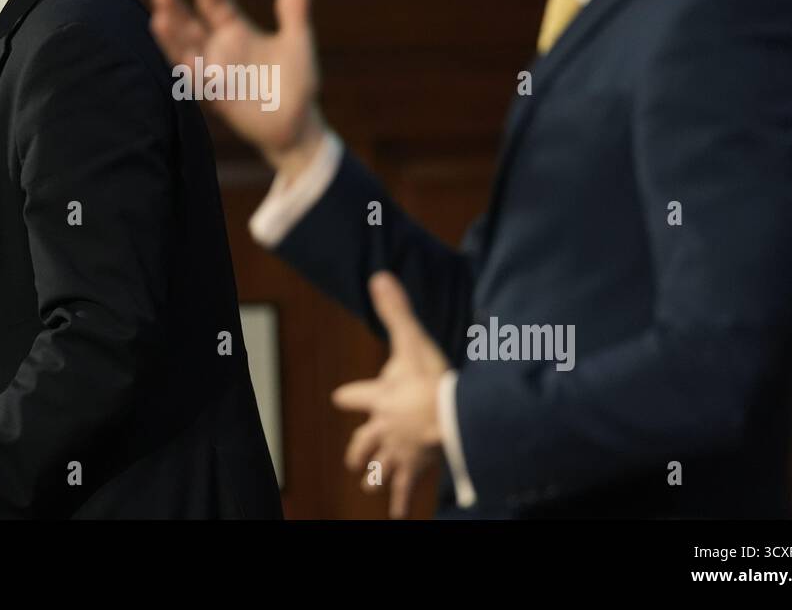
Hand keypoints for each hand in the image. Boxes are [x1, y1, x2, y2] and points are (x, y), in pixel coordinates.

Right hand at [150, 0, 326, 179]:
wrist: (298, 122)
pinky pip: (202, 86)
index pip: (216, 4)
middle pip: (190, 26)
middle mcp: (219, 51)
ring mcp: (216, 75)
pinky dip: (193, 74)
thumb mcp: (297, 41)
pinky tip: (186, 61)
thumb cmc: (295, 81)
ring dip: (172, 40)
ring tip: (158, 20)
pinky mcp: (221, 100)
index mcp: (235, 31)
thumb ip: (294, 13)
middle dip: (175, 10)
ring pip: (186, 54)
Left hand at [332, 271, 450, 517]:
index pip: (356, 395)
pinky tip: (398, 514)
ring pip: (382, 467)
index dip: (349, 396)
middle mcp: (384, 427)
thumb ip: (396, 311)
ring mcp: (400, 450)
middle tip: (352, 459)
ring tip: (368, 488)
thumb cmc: (432, 379)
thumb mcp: (412, 341)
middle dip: (358, 449)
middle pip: (365, 441)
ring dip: (375, 477)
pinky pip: (407, 488)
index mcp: (379, 398)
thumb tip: (379, 277)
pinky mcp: (417, 466)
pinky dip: (403, 500)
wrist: (452, 417)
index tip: (339, 398)